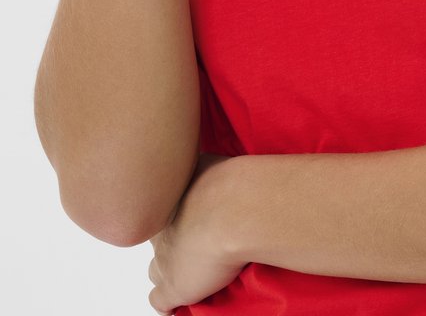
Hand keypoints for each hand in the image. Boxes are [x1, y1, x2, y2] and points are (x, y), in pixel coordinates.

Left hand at [148, 154, 246, 314]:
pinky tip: (178, 302)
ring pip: (156, 269)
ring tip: (190, 270)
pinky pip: (160, 301)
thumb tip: (205, 161)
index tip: (194, 216)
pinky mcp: (174, 286)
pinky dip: (168, 302)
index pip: (162, 212)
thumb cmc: (226, 181)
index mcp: (168, 201)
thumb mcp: (208, 160)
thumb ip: (200, 164)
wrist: (233, 210)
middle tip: (194, 240)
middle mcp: (162, 228)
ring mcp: (165, 259)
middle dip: (170, 241)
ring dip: (169, 270)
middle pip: (157, 239)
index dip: (178, 216)